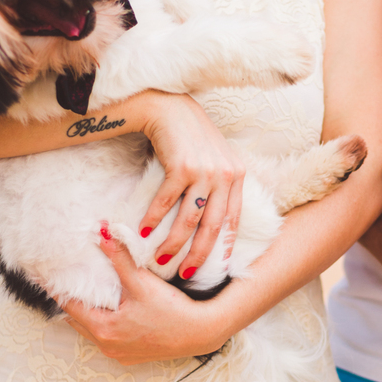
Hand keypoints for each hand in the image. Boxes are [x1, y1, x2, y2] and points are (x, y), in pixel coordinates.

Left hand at [61, 230, 228, 363]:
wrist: (202, 333)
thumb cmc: (173, 311)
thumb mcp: (142, 283)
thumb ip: (120, 258)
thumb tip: (102, 232)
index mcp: (104, 329)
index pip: (70, 305)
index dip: (57, 288)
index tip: (44, 275)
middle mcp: (107, 345)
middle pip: (77, 320)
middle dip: (71, 300)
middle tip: (62, 280)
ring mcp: (118, 353)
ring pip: (91, 330)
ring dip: (87, 313)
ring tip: (83, 293)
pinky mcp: (131, 355)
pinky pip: (107, 338)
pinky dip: (102, 324)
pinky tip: (108, 311)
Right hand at [137, 94, 245, 278]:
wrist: (171, 108)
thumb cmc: (191, 137)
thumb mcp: (216, 158)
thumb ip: (220, 183)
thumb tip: (213, 216)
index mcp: (237, 175)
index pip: (234, 219)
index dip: (225, 246)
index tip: (218, 267)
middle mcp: (225, 175)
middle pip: (212, 226)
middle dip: (199, 254)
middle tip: (186, 273)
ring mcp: (204, 171)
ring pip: (189, 220)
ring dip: (173, 243)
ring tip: (161, 259)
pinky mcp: (181, 167)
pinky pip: (166, 203)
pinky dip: (153, 219)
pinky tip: (144, 232)